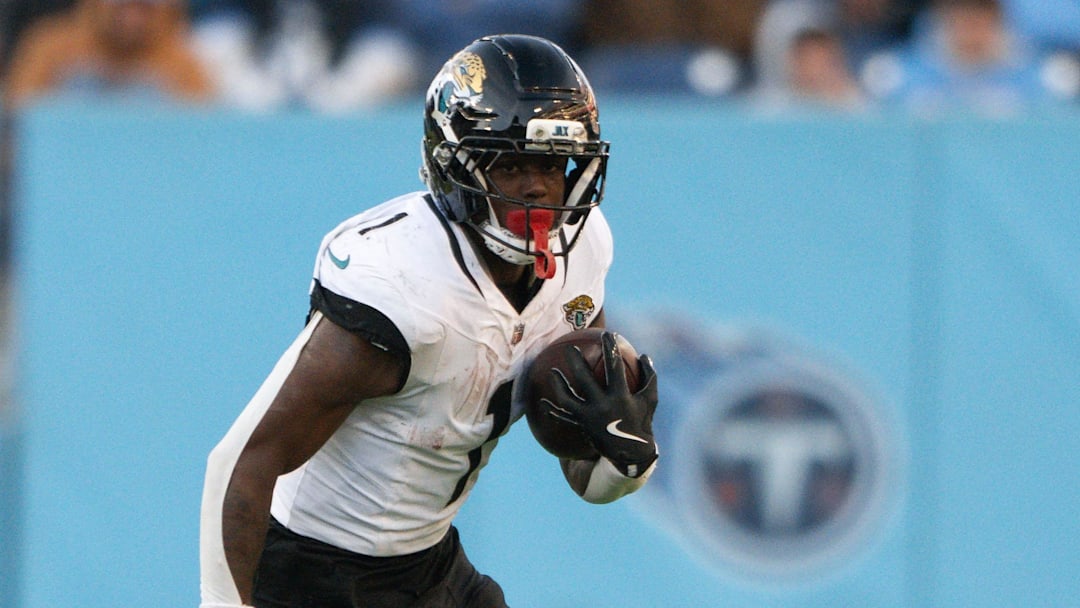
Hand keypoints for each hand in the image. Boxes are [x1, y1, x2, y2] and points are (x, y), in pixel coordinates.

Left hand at [547, 331, 657, 474]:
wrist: (631, 453)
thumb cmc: (642, 421)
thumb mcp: (650, 399)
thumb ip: (649, 376)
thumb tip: (644, 354)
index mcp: (620, 397)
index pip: (615, 368)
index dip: (611, 349)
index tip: (607, 334)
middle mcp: (603, 406)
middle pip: (585, 380)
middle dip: (577, 362)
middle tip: (570, 347)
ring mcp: (589, 417)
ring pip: (568, 399)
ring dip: (558, 385)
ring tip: (552, 371)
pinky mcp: (582, 426)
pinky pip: (564, 417)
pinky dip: (553, 410)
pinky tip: (542, 401)